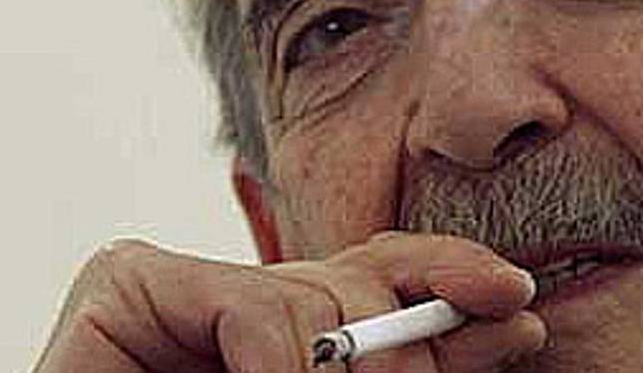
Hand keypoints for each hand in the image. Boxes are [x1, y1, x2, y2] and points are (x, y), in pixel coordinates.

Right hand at [33, 232, 545, 371]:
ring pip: (313, 298)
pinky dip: (278, 372)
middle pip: (357, 282)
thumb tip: (518, 324)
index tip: (516, 303)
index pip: (381, 279)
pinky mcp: (124, 281)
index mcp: (286, 335)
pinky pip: (250, 309)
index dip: (450, 280)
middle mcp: (236, 298)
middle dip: (410, 344)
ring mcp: (180, 283)